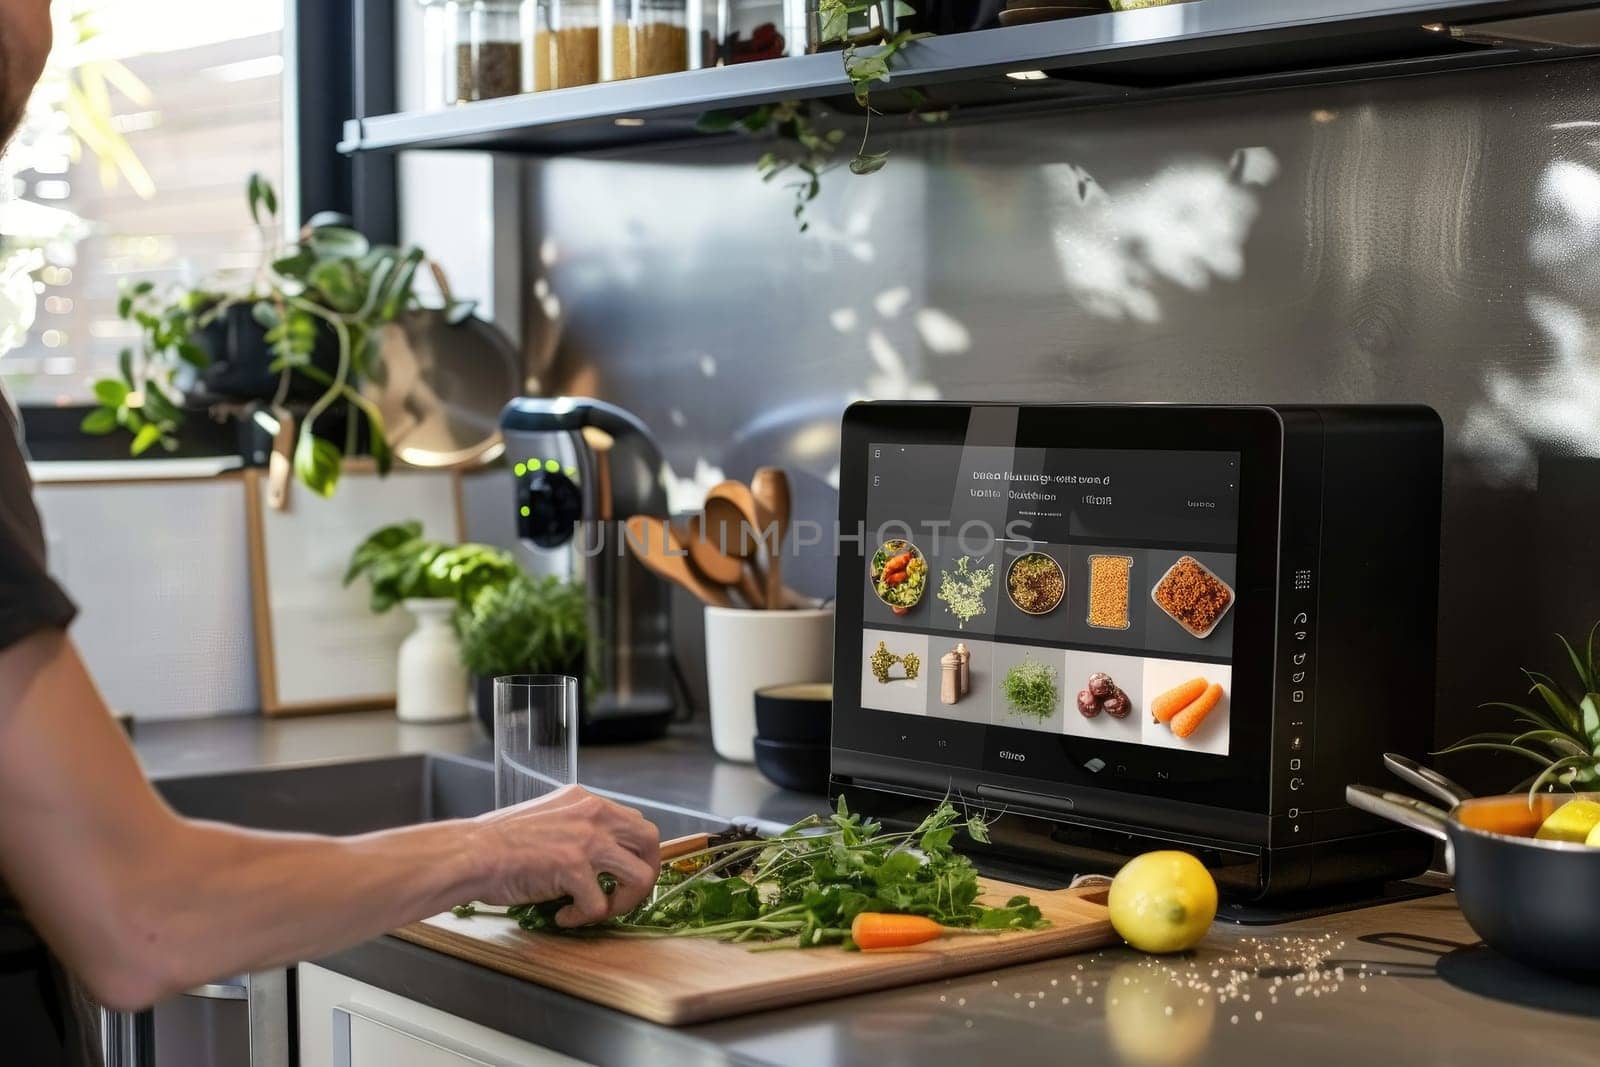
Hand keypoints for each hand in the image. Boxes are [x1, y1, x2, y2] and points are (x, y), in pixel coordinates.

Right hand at [472, 785, 659, 926]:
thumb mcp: (549, 818)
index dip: (635, 853)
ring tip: (598, 911)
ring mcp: (587, 840)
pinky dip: (583, 919)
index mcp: (586, 801)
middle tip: (625, 894)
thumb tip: (601, 855)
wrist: (472, 853)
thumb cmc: (498, 841)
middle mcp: (593, 814)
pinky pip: (599, 906)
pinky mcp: (575, 868)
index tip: (621, 874)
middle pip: (650, 841)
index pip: (634, 823)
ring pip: (639, 876)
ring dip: (623, 901)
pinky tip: (562, 917)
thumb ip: (577, 828)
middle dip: (645, 873)